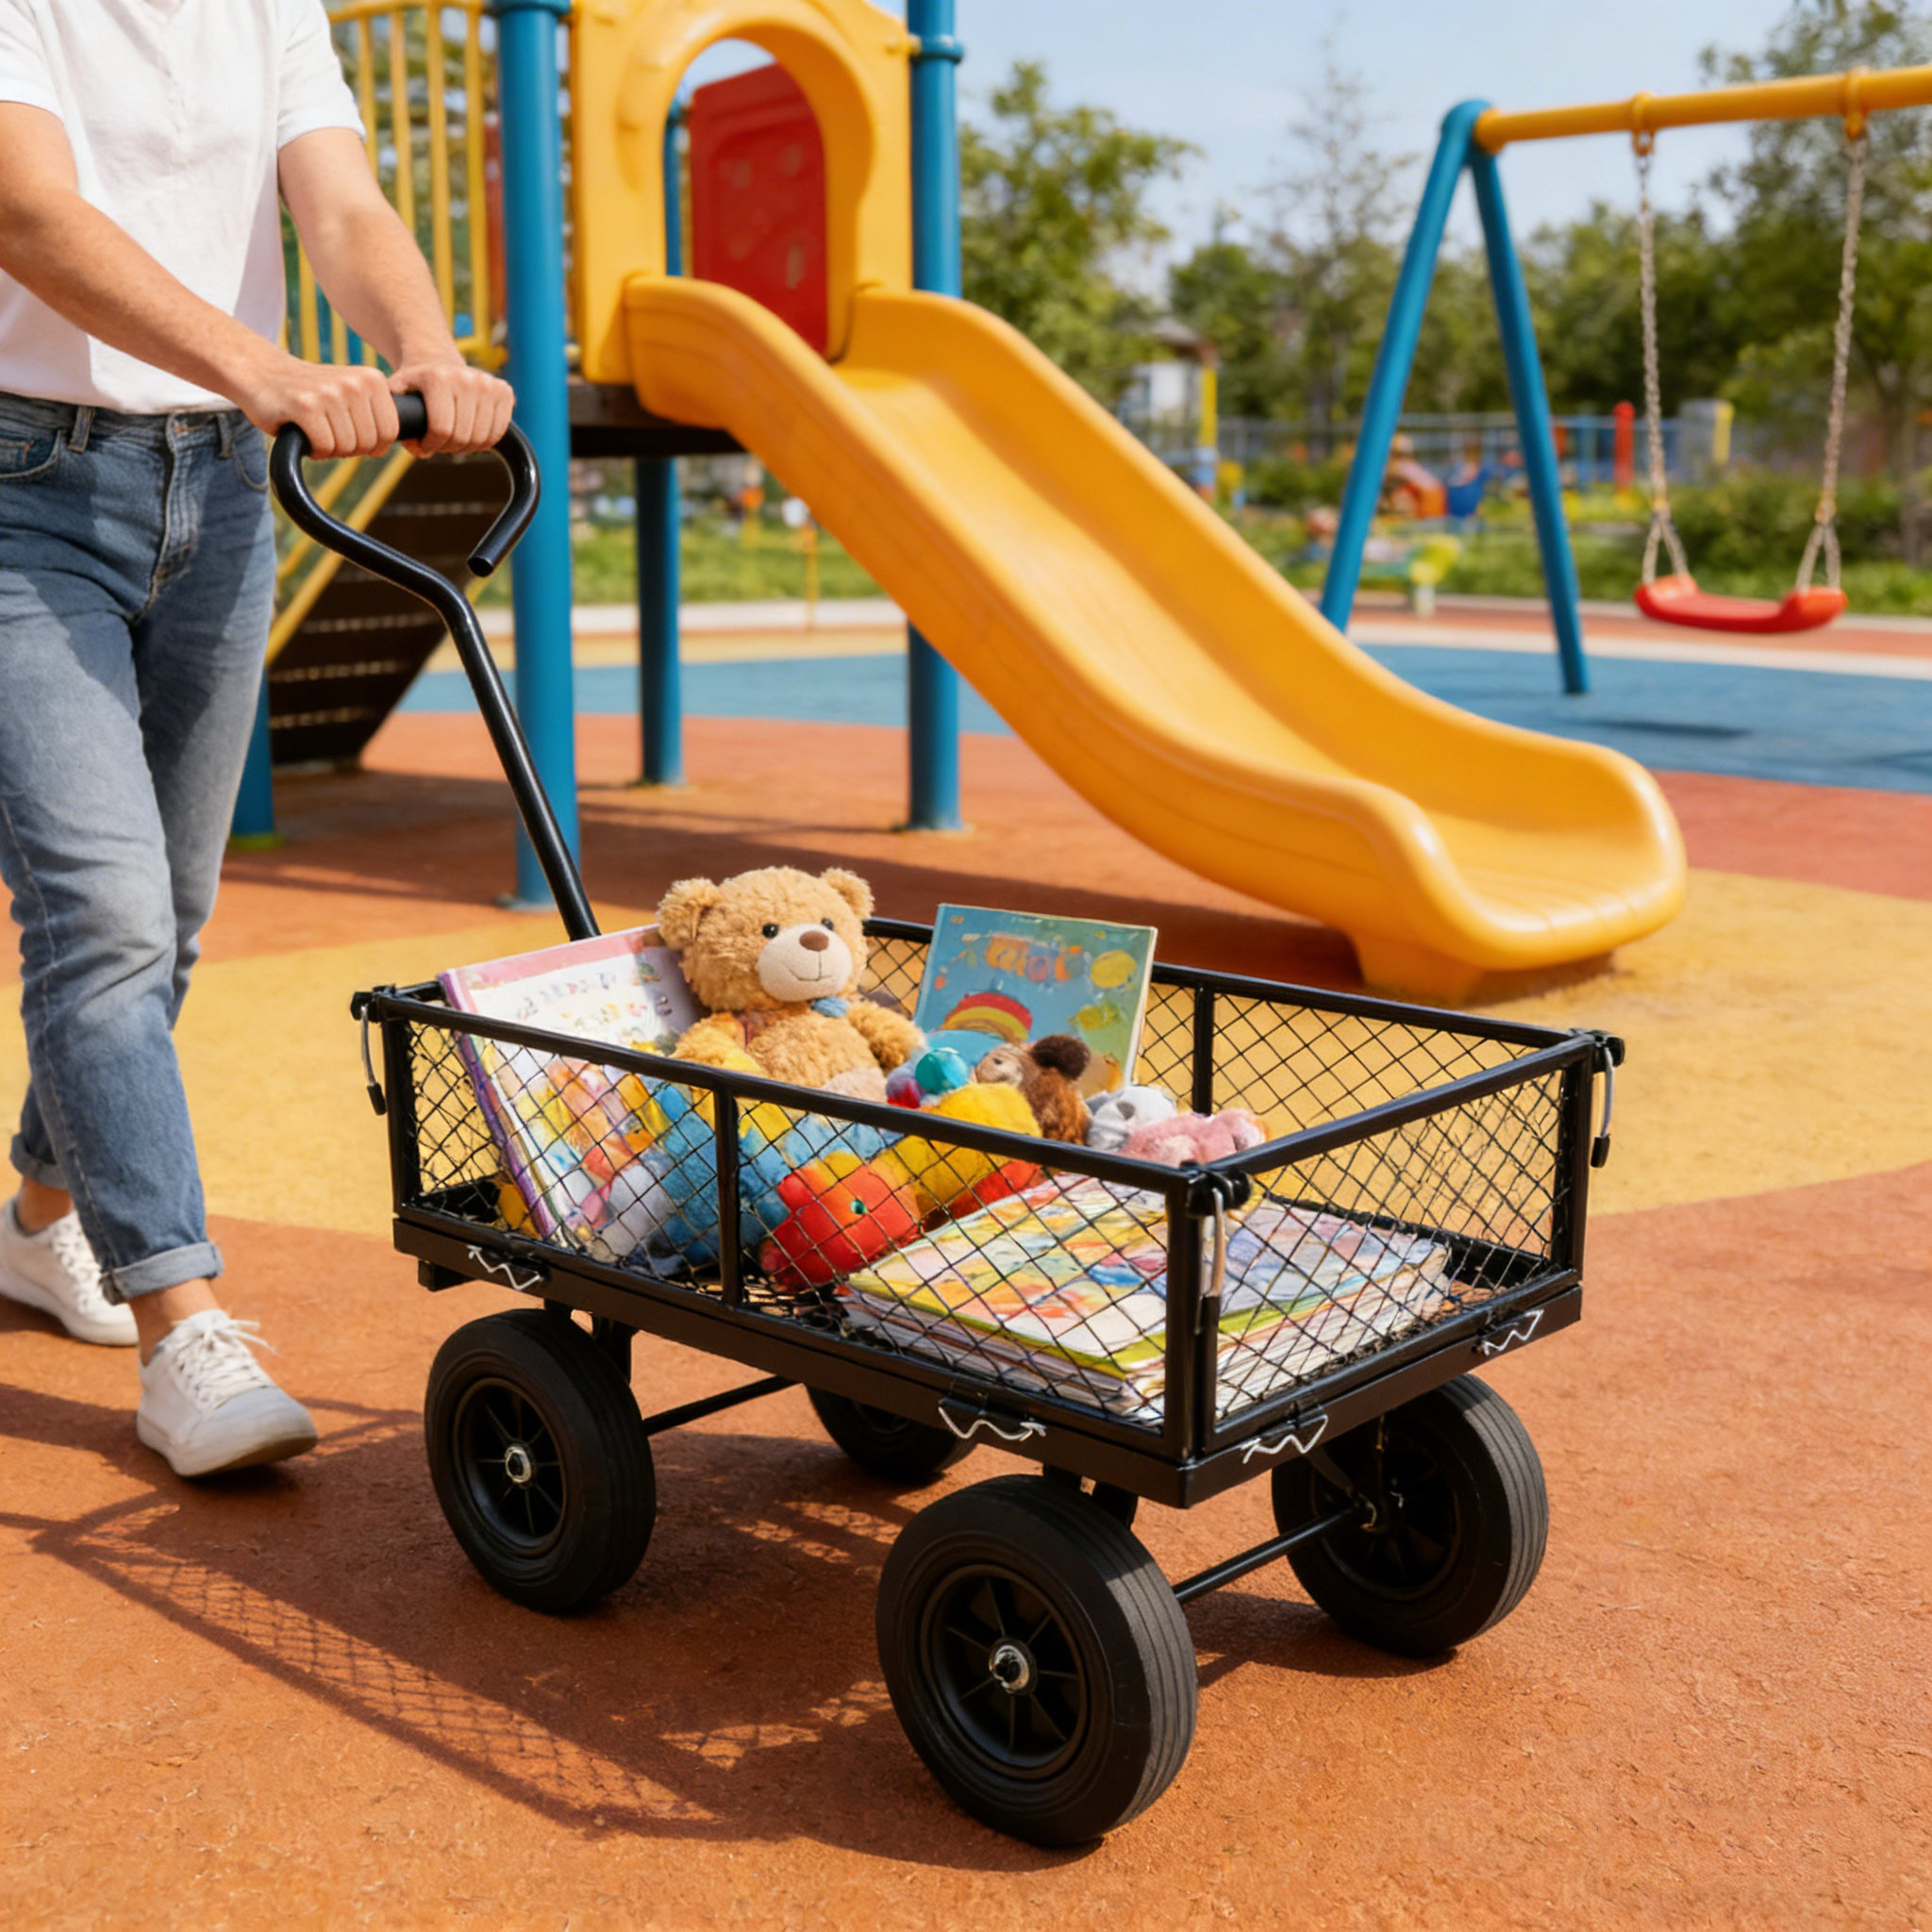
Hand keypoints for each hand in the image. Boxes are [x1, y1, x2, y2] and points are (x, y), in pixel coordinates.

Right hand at [235, 351, 400, 458]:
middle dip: (348, 447)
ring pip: (346, 447)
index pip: (389, 432)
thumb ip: (373, 416)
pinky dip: (314, 449)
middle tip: (327, 430)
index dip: (371, 445)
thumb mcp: (350, 395)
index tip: (350, 433)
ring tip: (314, 427)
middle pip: (368, 443)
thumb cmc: (309, 392)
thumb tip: (382, 449)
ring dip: (329, 448)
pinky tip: (303, 431)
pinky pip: (324, 447)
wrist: (260, 372)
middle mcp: (354, 384)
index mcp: (372, 380)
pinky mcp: (305, 406)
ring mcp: (330, 393)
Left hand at [388, 357, 515, 455]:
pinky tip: (471, 435)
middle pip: (462, 436)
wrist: (437, 359)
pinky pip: (498, 432)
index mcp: (439, 378)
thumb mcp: (398, 392)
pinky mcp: (504, 391)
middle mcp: (467, 378)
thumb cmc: (417, 383)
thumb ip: (397, 419)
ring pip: (482, 438)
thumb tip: (418, 448)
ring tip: (453, 440)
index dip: (431, 445)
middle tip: (439, 444)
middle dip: (448, 447)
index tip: (424, 446)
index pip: (441, 430)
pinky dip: (485, 441)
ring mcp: (488, 384)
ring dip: (467, 447)